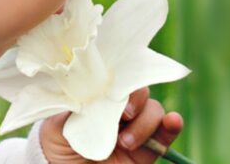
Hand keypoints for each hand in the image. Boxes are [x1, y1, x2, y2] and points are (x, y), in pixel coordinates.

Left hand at [39, 87, 183, 162]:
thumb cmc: (57, 148)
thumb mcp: (56, 126)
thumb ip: (72, 107)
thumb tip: (86, 90)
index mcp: (96, 97)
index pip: (114, 78)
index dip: (119, 77)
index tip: (113, 87)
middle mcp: (117, 110)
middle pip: (137, 90)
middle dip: (135, 99)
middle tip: (123, 114)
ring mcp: (132, 129)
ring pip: (152, 110)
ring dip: (145, 122)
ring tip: (125, 143)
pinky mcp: (146, 152)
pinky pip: (164, 136)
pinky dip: (171, 126)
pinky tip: (173, 121)